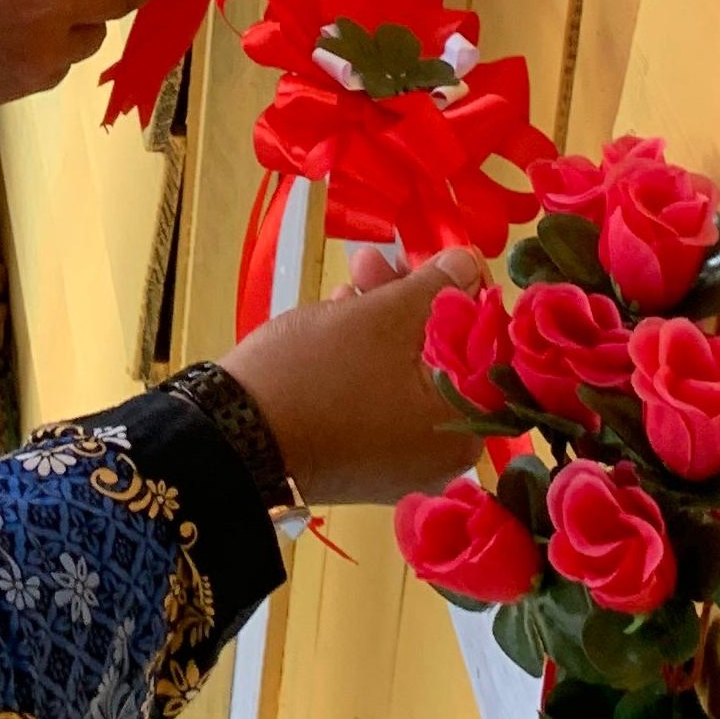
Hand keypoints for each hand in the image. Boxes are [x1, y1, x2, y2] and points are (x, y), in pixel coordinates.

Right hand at [218, 250, 488, 507]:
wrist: (231, 438)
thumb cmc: (317, 374)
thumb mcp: (380, 316)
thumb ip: (436, 287)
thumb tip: (471, 266)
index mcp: (461, 427)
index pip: (488, 348)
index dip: (464, 293)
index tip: (434, 257)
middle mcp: (443, 455)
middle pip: (445, 358)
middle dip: (411, 300)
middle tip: (373, 260)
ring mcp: (403, 461)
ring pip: (411, 373)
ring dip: (384, 321)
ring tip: (346, 286)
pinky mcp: (367, 458)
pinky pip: (386, 397)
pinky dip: (369, 358)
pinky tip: (338, 320)